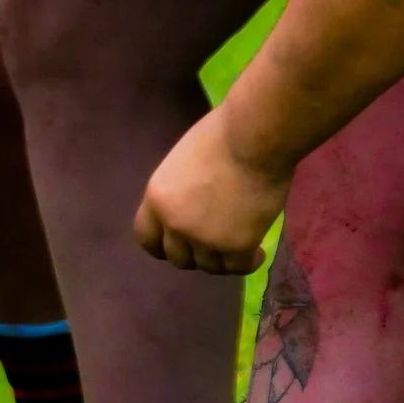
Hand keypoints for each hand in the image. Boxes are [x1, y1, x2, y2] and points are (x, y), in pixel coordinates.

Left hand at [133, 108, 291, 274]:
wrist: (253, 138)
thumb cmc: (223, 134)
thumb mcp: (183, 161)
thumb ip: (180, 189)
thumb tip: (193, 204)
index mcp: (157, 198)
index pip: (146, 237)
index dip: (161, 246)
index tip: (177, 244)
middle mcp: (175, 224)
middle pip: (178, 258)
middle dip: (194, 254)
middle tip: (213, 244)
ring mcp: (205, 238)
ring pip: (208, 267)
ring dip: (221, 260)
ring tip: (238, 247)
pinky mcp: (236, 246)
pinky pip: (237, 268)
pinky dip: (247, 262)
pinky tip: (257, 252)